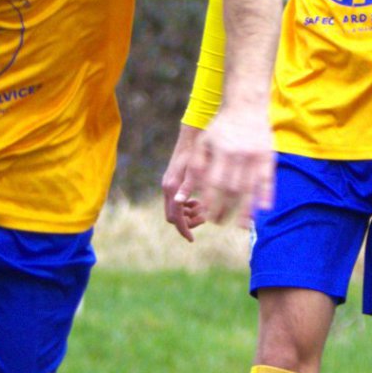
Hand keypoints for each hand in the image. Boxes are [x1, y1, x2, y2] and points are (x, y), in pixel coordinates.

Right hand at [158, 122, 207, 242]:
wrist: (193, 133)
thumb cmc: (200, 151)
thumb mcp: (200, 173)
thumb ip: (194, 191)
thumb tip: (196, 211)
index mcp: (172, 188)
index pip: (175, 217)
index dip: (184, 229)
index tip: (192, 239)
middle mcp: (168, 187)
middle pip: (173, 216)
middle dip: (188, 221)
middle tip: (204, 217)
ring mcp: (169, 183)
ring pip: (175, 209)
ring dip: (188, 213)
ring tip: (203, 207)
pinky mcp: (173, 180)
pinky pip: (176, 200)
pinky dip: (187, 205)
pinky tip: (199, 199)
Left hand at [193, 101, 274, 229]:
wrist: (246, 105)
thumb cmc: (220, 128)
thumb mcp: (202, 145)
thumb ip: (192, 171)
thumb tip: (178, 197)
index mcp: (220, 151)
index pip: (213, 183)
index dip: (210, 202)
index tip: (205, 215)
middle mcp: (238, 155)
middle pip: (231, 189)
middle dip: (224, 208)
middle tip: (218, 221)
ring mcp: (255, 156)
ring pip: (250, 188)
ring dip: (245, 209)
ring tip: (239, 225)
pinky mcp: (268, 156)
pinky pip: (268, 180)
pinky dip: (266, 196)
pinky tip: (262, 210)